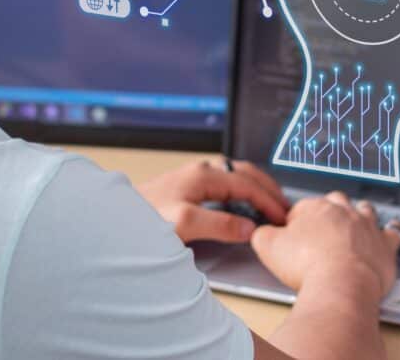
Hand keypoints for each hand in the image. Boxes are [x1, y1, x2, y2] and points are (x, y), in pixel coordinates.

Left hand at [137, 159, 289, 243]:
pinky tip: (242, 206)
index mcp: (204, 175)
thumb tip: (248, 227)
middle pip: (245, 174)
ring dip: (256, 189)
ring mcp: (194, 178)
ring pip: (236, 177)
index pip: (247, 185)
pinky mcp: (187, 189)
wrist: (115, 221)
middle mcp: (201, 172)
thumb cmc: (143, 220)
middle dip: (268, 188)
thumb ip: (218, 224)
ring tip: (270, 205)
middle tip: (285, 206)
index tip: (283, 217)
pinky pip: (225, 186)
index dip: (268, 201)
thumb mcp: (184, 224)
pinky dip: (242, 193)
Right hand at [251, 191, 399, 301]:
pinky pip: (393, 232)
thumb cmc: (307, 266)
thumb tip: (261, 231)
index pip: (303, 208)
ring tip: (353, 224)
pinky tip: (389, 233)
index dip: (296, 222)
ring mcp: (367, 226)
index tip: (293, 236)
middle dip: (329, 211)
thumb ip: (262, 234)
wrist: (340, 285)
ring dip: (359, 215)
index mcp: (315, 207)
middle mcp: (343, 211)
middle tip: (321, 229)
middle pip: (335, 202)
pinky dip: (390, 232)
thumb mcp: (268, 247)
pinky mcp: (385, 244)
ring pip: (364, 210)